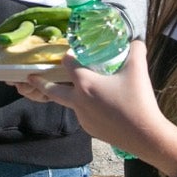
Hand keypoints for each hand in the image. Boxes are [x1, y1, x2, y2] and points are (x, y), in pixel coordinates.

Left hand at [17, 42, 176, 176]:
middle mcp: (78, 101)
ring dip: (68, 95)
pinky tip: (100, 106)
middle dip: (40, 83)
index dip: (67, 56)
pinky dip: (86, 107)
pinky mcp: (89, 129)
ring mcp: (82, 117)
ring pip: (69, 103)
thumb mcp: (138, 70)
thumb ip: (135, 50)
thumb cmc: (139, 101)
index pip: (67, 64)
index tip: (67, 53)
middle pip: (52, 90)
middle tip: (31, 77)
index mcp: (85, 84)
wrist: (145, 136)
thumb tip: (135, 40)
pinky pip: (83, 114)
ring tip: (77, 89)